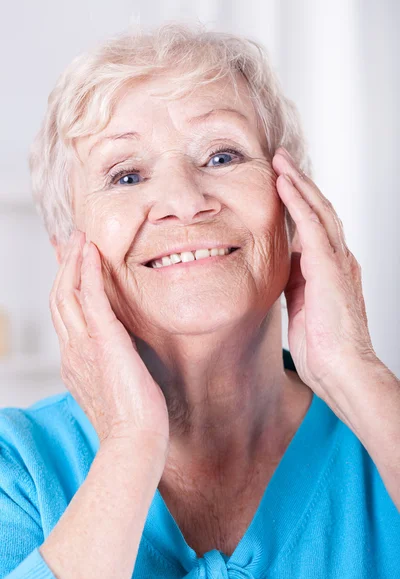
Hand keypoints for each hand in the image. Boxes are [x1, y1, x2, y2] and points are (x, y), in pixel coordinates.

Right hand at [49, 230, 169, 449]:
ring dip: (74, 262)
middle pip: (59, 298)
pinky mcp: (103, 340)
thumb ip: (108, 367)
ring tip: (81, 239)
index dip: (65, 286)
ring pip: (67, 293)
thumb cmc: (132, 421)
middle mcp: (72, 350)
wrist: (134, 441)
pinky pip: (90, 298)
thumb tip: (117, 356)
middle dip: (64, 266)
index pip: (63, 315)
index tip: (71, 265)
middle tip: (72, 242)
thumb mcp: (113, 388)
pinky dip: (88, 273)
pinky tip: (93, 254)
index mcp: (74, 361)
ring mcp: (83, 345)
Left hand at [272, 147, 377, 414]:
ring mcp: (336, 261)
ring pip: (318, 209)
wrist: (339, 369)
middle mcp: (337, 258)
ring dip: (298, 182)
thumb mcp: (302, 305)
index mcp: (329, 268)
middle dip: (298, 182)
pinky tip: (284, 183)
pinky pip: (312, 226)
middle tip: (280, 158)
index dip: (297, 201)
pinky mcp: (329, 268)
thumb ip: (294, 281)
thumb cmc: (321, 347)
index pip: (313, 225)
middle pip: (318, 209)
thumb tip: (280, 267)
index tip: (279, 182)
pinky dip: (298, 202)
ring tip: (280, 160)